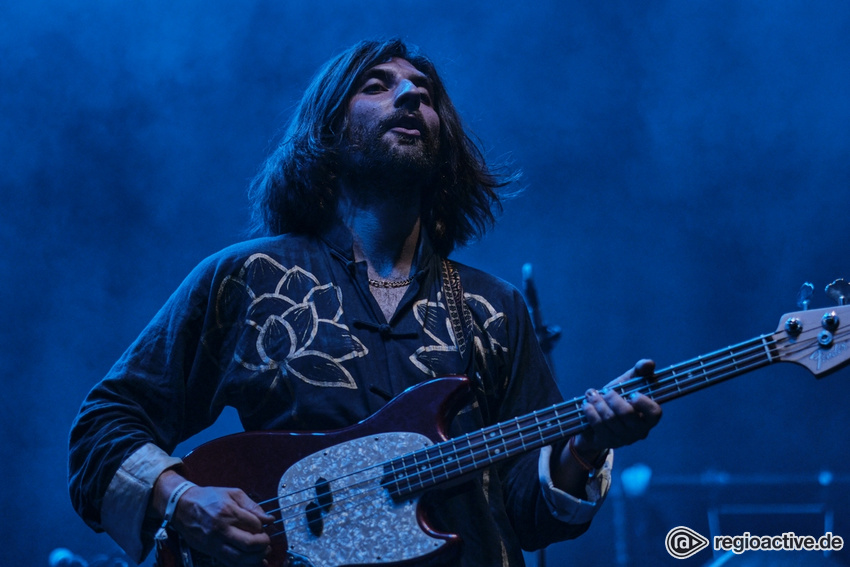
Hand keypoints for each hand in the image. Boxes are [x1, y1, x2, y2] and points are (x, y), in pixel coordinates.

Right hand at [155, 471, 273, 566]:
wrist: (182, 506)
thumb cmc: (208, 497)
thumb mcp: (232, 493)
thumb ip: (252, 505)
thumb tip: (269, 518)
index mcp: (229, 512)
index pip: (254, 525)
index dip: (263, 527)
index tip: (263, 526)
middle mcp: (222, 529)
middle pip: (248, 544)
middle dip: (263, 544)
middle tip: (267, 541)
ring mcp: (215, 542)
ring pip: (239, 558)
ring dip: (256, 558)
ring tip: (263, 552)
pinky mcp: (210, 551)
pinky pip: (229, 563)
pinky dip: (244, 565)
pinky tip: (254, 562)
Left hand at [572, 359, 661, 456]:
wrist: (593, 418)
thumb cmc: (616, 399)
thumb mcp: (627, 384)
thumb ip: (639, 372)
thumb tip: (649, 363)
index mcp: (648, 417)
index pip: (655, 412)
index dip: (643, 402)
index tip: (631, 393)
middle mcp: (639, 431)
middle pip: (627, 414)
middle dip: (612, 398)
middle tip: (605, 391)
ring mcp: (623, 439)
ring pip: (610, 419)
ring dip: (598, 403)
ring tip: (591, 395)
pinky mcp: (606, 442)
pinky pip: (598, 426)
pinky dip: (590, 412)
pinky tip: (586, 405)